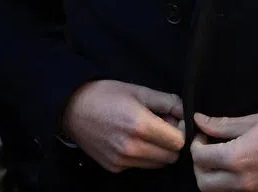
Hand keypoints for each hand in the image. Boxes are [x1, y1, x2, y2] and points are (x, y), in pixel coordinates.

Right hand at [61, 79, 184, 172]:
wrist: (72, 109)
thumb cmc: (105, 95)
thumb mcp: (138, 90)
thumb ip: (167, 101)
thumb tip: (185, 111)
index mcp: (140, 125)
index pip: (177, 142)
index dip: (181, 131)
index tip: (175, 121)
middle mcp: (132, 147)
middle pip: (170, 156)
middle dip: (172, 142)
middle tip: (162, 126)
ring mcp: (122, 160)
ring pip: (157, 164)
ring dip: (159, 151)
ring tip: (147, 133)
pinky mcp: (114, 167)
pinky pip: (140, 165)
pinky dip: (143, 155)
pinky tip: (133, 139)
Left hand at [191, 110, 257, 191]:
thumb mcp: (254, 120)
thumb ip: (223, 124)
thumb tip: (200, 121)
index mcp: (238, 159)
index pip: (200, 158)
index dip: (196, 144)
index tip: (203, 134)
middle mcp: (242, 182)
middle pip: (203, 183)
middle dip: (199, 165)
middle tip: (208, 147)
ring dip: (211, 177)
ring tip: (221, 157)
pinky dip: (227, 184)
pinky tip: (235, 167)